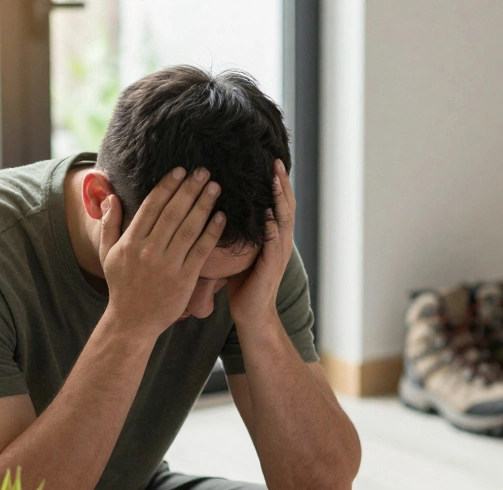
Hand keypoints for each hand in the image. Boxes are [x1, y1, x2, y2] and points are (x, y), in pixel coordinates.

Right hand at [98, 167, 226, 337]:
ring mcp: (168, 264)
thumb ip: (109, 224)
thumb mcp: (107, 254)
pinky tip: (221, 217)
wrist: (133, 321)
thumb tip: (111, 196)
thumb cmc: (121, 286)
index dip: (167, 186)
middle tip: (203, 171)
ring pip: (189, 228)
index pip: (152, 206)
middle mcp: (150, 250)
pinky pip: (200, 251)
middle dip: (190, 189)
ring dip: (204, 205)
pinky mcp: (184, 278)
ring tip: (215, 187)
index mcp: (131, 241)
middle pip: (173, 212)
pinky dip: (211, 233)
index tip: (180, 171)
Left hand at [227, 159, 294, 328]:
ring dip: (280, 199)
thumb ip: (237, 232)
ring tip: (275, 180)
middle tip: (276, 162)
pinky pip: (274, 244)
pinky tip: (270, 215)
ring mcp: (278, 254)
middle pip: (286, 205)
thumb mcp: (239, 252)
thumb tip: (217, 210)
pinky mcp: (272, 267)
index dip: (275, 183)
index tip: (269, 161)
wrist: (252, 314)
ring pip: (284, 220)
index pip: (277, 203)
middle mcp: (280, 241)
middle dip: (281, 183)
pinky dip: (274, 228)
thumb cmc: (243, 284)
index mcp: (273, 236)